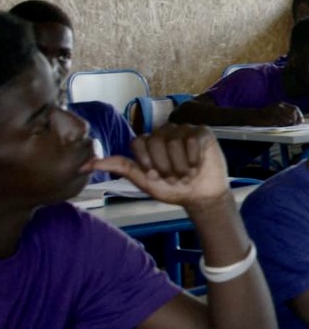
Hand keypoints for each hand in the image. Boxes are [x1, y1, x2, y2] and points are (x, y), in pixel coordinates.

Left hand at [93, 125, 230, 208]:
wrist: (201, 197)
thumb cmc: (172, 189)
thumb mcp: (142, 180)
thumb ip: (119, 167)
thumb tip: (86, 164)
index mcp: (149, 142)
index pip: (139, 142)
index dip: (147, 162)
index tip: (155, 176)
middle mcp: (165, 132)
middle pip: (155, 141)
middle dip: (164, 165)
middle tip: (173, 177)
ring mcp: (184, 130)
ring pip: (174, 142)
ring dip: (180, 165)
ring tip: (187, 174)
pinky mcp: (202, 133)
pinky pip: (193, 141)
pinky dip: (194, 159)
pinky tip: (197, 166)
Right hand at [256, 103, 303, 126]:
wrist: (254, 116)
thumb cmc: (267, 116)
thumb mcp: (278, 112)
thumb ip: (287, 114)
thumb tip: (300, 121)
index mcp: (282, 104)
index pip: (295, 108)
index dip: (299, 115)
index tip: (301, 121)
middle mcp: (279, 106)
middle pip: (293, 113)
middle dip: (295, 120)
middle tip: (295, 125)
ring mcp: (274, 110)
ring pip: (287, 119)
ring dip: (289, 124)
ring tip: (287, 126)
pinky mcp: (271, 116)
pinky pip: (280, 122)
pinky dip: (283, 125)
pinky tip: (281, 126)